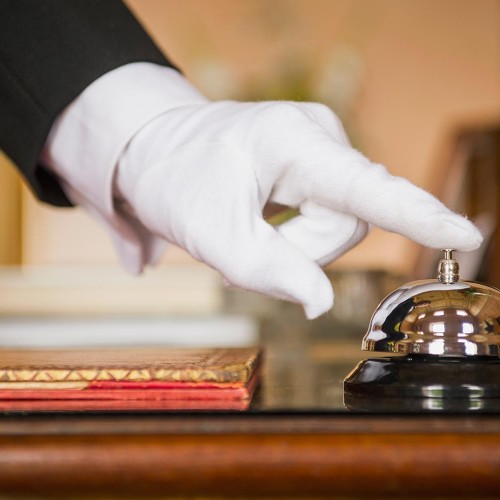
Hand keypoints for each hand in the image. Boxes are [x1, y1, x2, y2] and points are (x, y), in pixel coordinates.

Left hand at [115, 92, 481, 317]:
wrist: (154, 150)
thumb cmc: (175, 180)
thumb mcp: (210, 233)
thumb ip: (269, 272)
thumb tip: (321, 304)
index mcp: (291, 142)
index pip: (365, 189)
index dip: (417, 217)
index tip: (464, 236)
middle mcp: (317, 137)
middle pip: (344, 224)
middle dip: (296, 250)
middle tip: (245, 240)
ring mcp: (319, 149)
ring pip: (335, 225)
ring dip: (291, 243)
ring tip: (247, 226)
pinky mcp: (315, 165)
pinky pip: (325, 215)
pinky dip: (293, 233)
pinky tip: (263, 219)